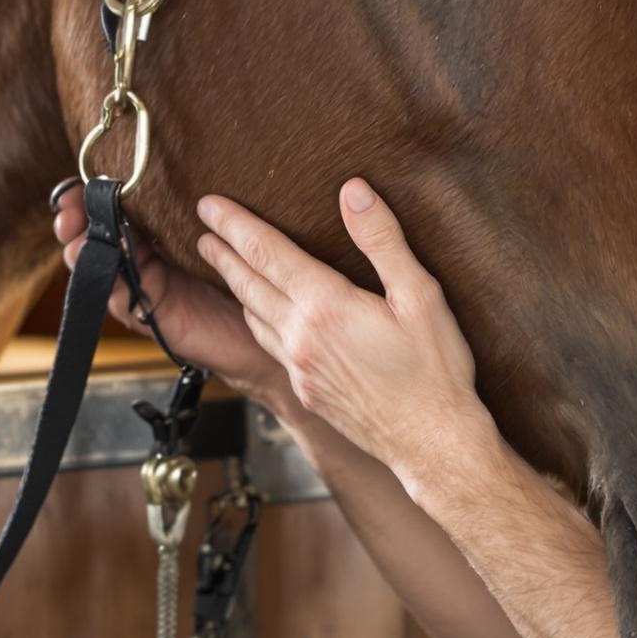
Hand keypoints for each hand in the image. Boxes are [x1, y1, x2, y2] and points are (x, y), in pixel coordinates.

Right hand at [51, 183, 311, 424]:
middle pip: (97, 237)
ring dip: (83, 249)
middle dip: (77, 220)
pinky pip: (121, 299)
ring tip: (74, 233)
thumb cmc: (254, 277)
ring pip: (100, 268)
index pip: (115, 210)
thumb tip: (193, 168)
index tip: (78, 184)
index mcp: (159, 235)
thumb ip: (199, 210)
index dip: (92, 197)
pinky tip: (107, 265)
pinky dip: (110, 281)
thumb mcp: (225, 235)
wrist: (271, 331)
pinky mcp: (151, 316)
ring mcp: (144, 290)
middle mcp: (146, 261)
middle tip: (69, 207)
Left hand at [192, 179, 491, 484]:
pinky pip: (269, 346)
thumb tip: (353, 191)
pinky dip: (255, 319)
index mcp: (325, 307)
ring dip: (234, 285)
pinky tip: (260, 315)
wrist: (432, 445)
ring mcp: (300, 368)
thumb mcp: (421, 295)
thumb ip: (382, 240)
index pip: (266, 253)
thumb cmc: (434, 371)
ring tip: (223, 264)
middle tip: (202, 227)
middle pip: (249, 283)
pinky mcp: (306, 392)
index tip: (208, 204)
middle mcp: (301, 337)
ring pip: (253, 316)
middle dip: (223, 252)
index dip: (235, 224)